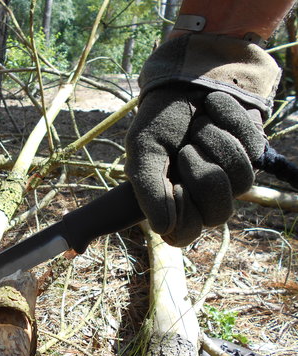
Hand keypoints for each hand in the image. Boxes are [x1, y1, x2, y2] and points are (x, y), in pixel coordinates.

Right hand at [125, 86, 265, 245]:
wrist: (183, 81)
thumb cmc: (160, 121)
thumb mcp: (144, 152)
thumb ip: (149, 189)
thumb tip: (163, 227)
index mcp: (174, 202)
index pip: (184, 234)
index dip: (182, 212)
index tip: (173, 185)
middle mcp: (204, 196)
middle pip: (218, 214)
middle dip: (201, 174)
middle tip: (185, 150)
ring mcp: (231, 177)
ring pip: (241, 183)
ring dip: (213, 144)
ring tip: (199, 128)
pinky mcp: (252, 152)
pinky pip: (250, 149)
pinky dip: (228, 122)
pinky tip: (214, 111)